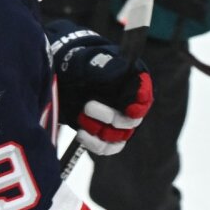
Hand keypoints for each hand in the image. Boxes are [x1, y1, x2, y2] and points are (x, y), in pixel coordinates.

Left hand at [55, 37, 152, 155]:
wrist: (65, 78)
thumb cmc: (85, 66)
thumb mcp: (96, 61)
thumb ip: (112, 68)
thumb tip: (128, 79)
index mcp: (134, 84)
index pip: (144, 97)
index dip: (139, 104)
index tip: (130, 109)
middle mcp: (130, 106)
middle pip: (130, 121)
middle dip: (108, 116)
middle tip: (88, 106)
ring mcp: (118, 124)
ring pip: (118, 137)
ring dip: (96, 128)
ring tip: (81, 116)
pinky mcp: (105, 136)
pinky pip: (106, 148)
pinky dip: (93, 143)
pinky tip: (81, 133)